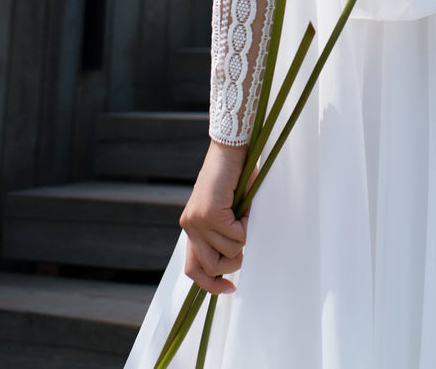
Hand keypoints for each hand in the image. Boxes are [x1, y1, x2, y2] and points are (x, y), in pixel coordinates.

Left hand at [180, 140, 251, 293]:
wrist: (231, 147)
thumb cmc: (234, 175)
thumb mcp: (228, 211)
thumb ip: (225, 233)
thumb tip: (236, 257)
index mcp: (192, 227)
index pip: (193, 269)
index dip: (210, 285)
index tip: (230, 288)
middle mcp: (190, 226)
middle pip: (210, 267)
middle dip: (233, 261)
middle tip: (243, 236)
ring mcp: (198, 221)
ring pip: (228, 252)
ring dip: (243, 237)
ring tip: (243, 214)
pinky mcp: (210, 214)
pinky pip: (236, 236)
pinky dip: (246, 225)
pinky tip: (242, 206)